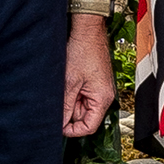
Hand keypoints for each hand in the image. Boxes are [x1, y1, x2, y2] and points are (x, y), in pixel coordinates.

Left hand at [62, 10, 114, 137]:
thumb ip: (65, 105)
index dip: (73, 130)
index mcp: (102, 99)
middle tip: (60, 97)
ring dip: (70, 99)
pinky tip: (69, 80)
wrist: (87, 32)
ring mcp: (99, 89)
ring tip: (65, 84)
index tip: (60, 127)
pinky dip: (72, 91)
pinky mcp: (93, 83)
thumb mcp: (70, 82)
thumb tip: (60, 123)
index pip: (90, 126)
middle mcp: (104, 96)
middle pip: (84, 116)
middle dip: (69, 110)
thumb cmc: (83, 52)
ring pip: (80, 105)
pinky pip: (81, 95)